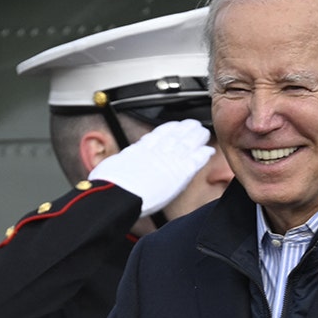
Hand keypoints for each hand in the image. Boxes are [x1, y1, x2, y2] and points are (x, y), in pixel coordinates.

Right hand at [90, 119, 213, 216]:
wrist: (117, 193)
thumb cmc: (109, 185)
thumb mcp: (110, 168)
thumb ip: (119, 164)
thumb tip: (113, 167)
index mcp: (139, 150)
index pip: (157, 135)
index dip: (167, 129)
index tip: (173, 125)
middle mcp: (155, 152)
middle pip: (174, 136)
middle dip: (184, 129)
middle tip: (193, 124)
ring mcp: (168, 161)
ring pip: (187, 144)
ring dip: (196, 137)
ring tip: (203, 132)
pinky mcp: (178, 173)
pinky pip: (194, 161)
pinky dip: (202, 155)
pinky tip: (208, 151)